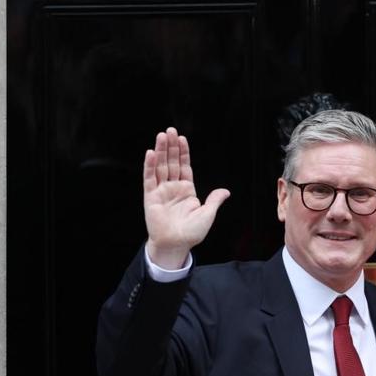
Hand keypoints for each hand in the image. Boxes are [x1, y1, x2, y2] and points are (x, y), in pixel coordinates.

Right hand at [142, 128, 229, 267]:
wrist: (176, 245)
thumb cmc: (191, 233)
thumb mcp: (208, 214)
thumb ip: (214, 200)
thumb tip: (225, 191)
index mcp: (187, 190)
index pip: (184, 166)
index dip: (183, 153)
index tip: (182, 139)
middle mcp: (173, 188)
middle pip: (171, 163)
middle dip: (171, 146)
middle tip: (170, 130)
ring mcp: (161, 191)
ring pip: (160, 167)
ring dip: (160, 151)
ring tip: (161, 136)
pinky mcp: (151, 197)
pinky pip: (150, 178)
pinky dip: (150, 165)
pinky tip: (151, 153)